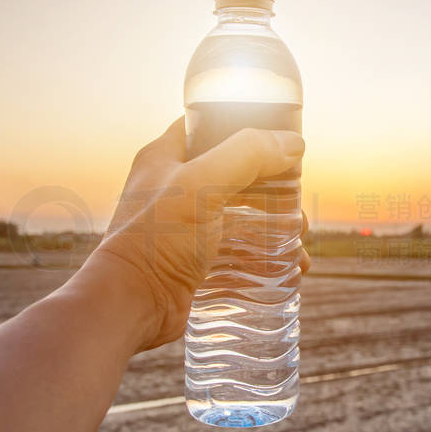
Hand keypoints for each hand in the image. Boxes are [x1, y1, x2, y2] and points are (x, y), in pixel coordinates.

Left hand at [86, 117, 307, 352]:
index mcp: (165, 158)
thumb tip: (294, 144)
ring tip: (299, 243)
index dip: (244, 125)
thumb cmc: (156, 241)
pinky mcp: (194, 261)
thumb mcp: (202, 186)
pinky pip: (238, 251)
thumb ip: (247, 156)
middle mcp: (174, 187)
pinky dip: (264, 257)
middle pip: (236, 175)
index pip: (208, 126)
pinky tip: (288, 270)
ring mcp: (184, 226)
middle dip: (274, 190)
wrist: (131, 305)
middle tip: (298, 207)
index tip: (281, 139)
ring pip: (241, 216)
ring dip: (274, 227)